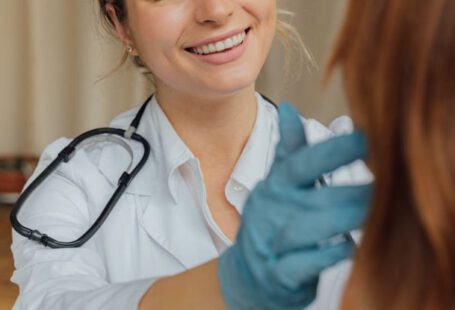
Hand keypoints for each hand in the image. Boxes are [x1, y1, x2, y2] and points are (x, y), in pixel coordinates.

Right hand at [218, 103, 371, 309]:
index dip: (331, 151)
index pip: (300, 164)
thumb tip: (290, 108)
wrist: (250, 274)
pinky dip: (327, 256)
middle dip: (351, 191)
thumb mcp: (276, 184)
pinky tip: (349, 246)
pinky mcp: (278, 274)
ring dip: (342, 220)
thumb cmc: (273, 222)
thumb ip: (289, 150)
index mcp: (275, 187)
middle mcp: (272, 212)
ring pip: (307, 230)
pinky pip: (303, 265)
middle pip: (313, 197)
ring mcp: (272, 244)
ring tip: (371, 214)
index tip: (364, 139)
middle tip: (385, 185)